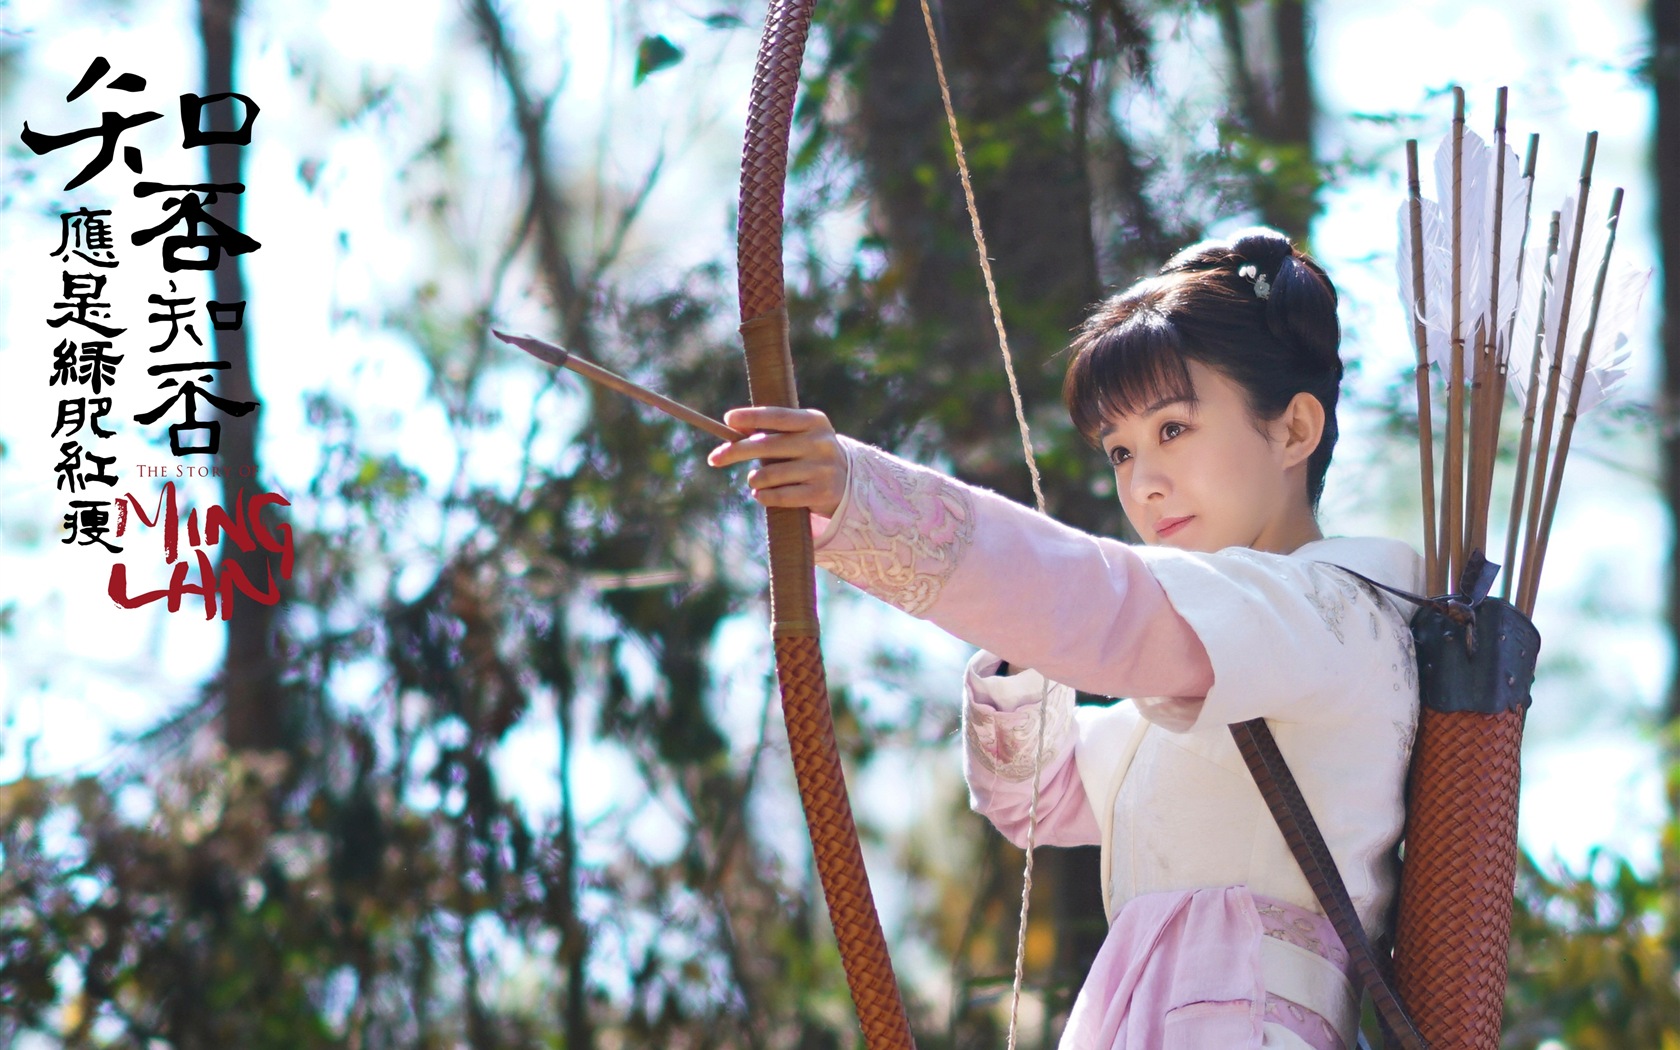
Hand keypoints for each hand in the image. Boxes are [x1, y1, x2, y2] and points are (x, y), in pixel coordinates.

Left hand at [706, 406, 847, 517]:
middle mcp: (820, 443)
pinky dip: (764, 497)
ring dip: (754, 480)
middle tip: (714, 458)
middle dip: (736, 452)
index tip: (728, 419)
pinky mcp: (821, 493)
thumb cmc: (810, 454)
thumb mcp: (800, 435)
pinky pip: (781, 496)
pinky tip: (760, 495)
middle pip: (768, 446)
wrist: (849, 482)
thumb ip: (772, 431)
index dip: (752, 416)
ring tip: (754, 481)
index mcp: (814, 421)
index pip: (778, 416)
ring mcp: (822, 469)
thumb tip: (732, 426)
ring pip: (771, 474)